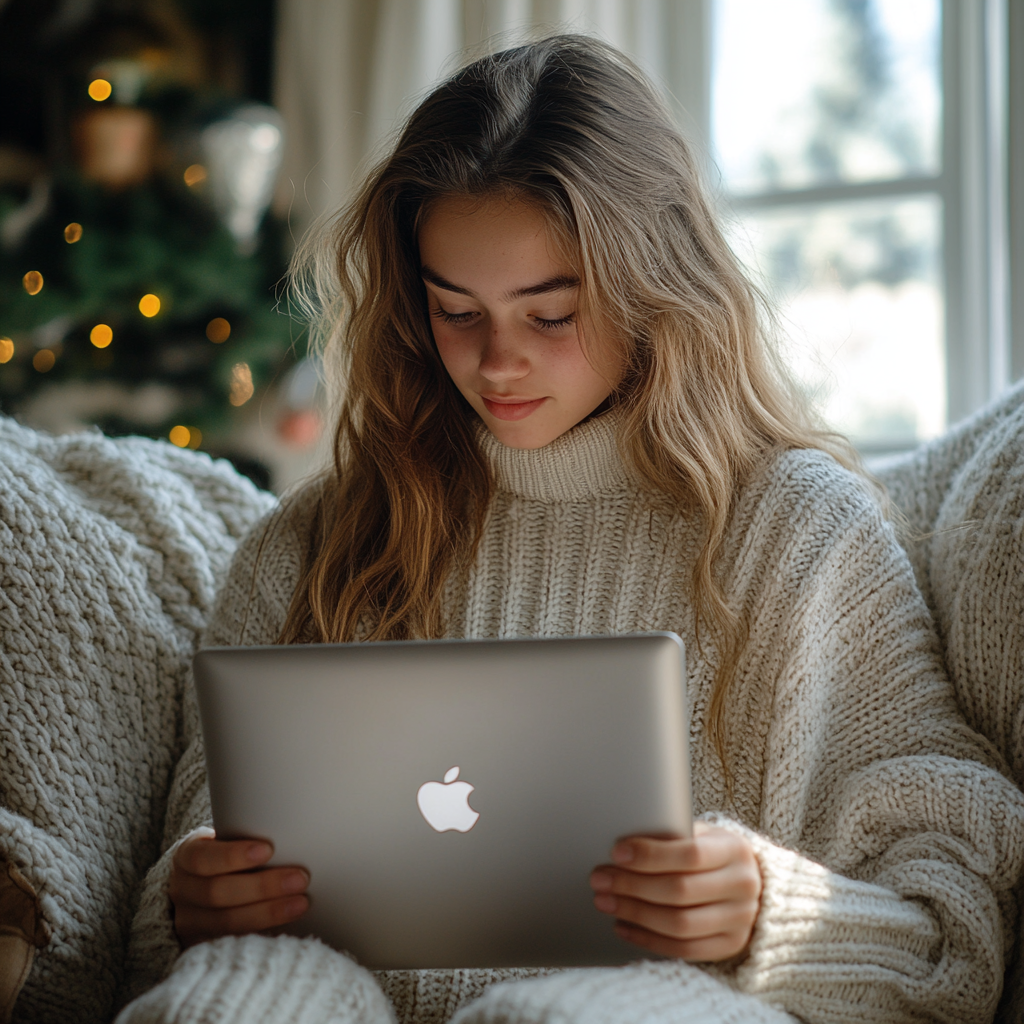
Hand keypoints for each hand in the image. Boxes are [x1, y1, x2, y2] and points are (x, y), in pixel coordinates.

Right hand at [169, 832, 309, 947]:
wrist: (203, 884)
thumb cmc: (227, 855)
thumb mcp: (228, 840)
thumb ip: (248, 836)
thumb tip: (292, 833)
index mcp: (186, 856)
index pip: (203, 858)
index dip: (233, 856)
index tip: (268, 849)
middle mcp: (182, 890)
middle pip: (216, 893)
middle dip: (262, 886)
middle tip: (300, 879)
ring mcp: (189, 921)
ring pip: (225, 923)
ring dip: (267, 913)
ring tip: (300, 903)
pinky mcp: (201, 945)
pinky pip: (230, 944)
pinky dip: (260, 936)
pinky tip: (285, 930)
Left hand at [589, 822, 761, 961]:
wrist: (746, 883)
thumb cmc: (710, 853)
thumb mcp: (700, 835)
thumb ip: (671, 837)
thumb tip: (622, 846)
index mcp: (734, 849)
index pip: (690, 854)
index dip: (651, 855)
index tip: (617, 853)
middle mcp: (743, 886)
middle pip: (680, 891)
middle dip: (632, 885)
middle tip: (600, 879)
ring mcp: (740, 920)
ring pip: (679, 924)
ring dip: (635, 913)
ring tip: (605, 901)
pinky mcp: (730, 946)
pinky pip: (683, 949)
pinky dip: (648, 940)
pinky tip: (623, 926)